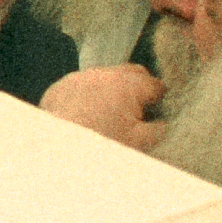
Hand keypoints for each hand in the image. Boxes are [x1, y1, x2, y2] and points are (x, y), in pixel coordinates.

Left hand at [40, 62, 165, 148]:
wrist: (57, 149)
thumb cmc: (103, 145)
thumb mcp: (139, 143)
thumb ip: (159, 130)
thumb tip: (164, 122)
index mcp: (127, 85)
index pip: (154, 84)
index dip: (160, 99)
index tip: (158, 113)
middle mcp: (103, 74)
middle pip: (131, 73)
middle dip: (139, 88)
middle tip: (138, 111)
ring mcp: (79, 77)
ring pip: (104, 77)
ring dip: (111, 90)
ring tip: (110, 115)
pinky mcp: (61, 86)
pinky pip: (81, 85)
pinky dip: (88, 95)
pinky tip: (86, 115)